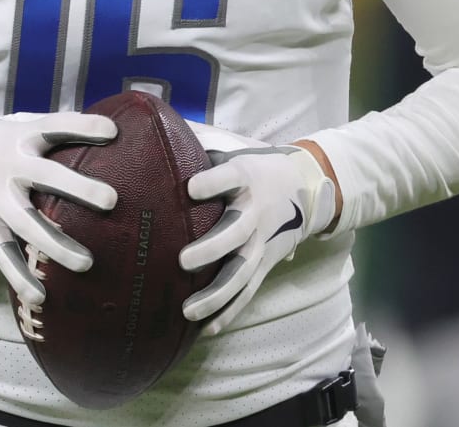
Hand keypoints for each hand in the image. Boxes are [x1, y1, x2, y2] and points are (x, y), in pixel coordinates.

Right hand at [0, 113, 117, 308]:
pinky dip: (20, 276)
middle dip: (79, 188)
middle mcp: (9, 166)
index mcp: (20, 137)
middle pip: (49, 176)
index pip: (55, 126)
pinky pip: (3, 254)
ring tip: (86, 264)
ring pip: (29, 224)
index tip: (112, 134)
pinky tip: (40, 297)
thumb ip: (43, 133)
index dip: (83, 127)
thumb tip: (94, 134)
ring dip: (57, 245)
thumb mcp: (8, 129)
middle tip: (110, 200)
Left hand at [179, 128, 335, 335]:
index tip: (191, 188)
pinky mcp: (266, 262)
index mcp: (245, 176)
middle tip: (183, 260)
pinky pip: (248, 291)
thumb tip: (151, 130)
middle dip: (211, 249)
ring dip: (216, 294)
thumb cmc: (255, 168)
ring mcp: (262, 241)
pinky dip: (230, 311)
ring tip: (188, 310)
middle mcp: (254, 211)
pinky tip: (208, 329)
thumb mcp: (233, 152)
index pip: (229, 177)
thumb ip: (196, 149)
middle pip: (235, 232)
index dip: (212, 182)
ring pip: (242, 272)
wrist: (307, 186)